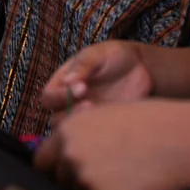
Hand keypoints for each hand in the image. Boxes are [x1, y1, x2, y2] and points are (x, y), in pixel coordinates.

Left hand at [36, 99, 189, 189]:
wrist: (183, 140)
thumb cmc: (153, 124)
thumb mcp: (109, 116)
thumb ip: (82, 135)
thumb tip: (66, 154)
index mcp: (68, 131)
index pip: (42, 161)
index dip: (56, 169)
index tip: (70, 174)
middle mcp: (70, 154)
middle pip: (60, 182)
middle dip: (77, 183)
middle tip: (109, 175)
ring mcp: (84, 178)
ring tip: (129, 176)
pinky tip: (138, 185)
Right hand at [44, 40, 158, 121]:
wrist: (140, 65)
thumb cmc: (113, 55)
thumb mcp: (97, 54)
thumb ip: (83, 66)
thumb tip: (67, 81)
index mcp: (63, 84)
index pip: (49, 97)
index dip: (59, 97)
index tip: (81, 89)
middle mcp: (70, 102)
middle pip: (57, 119)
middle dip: (70, 115)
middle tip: (89, 104)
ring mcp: (86, 115)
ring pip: (74, 131)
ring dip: (83, 126)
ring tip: (101, 113)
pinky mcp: (102, 124)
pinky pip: (94, 135)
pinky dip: (100, 131)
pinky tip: (112, 118)